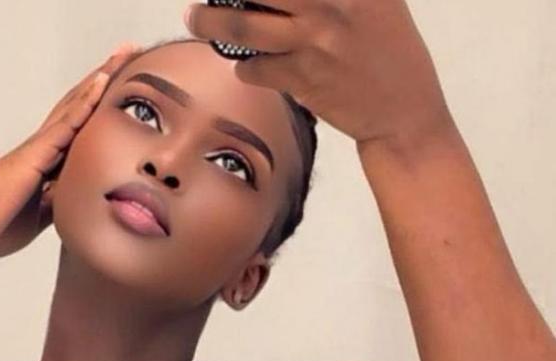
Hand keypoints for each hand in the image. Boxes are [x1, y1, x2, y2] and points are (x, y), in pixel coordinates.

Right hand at [0, 42, 141, 259]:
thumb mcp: (41, 216)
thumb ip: (60, 203)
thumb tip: (80, 200)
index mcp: (44, 166)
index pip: (77, 132)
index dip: (96, 110)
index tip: (117, 91)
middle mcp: (42, 150)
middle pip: (77, 109)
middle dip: (101, 84)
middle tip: (125, 56)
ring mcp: (39, 148)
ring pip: (75, 107)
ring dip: (98, 81)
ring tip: (121, 55)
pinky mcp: (36, 153)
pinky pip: (66, 123)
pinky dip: (85, 102)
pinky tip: (102, 83)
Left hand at [184, 1, 454, 153]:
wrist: (404, 110)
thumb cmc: (388, 49)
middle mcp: (328, 5)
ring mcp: (311, 43)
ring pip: (243, 27)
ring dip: (211, 22)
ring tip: (196, 19)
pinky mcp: (301, 80)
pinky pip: (255, 69)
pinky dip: (244, 66)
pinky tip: (247, 64)